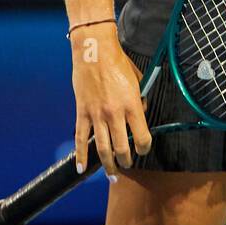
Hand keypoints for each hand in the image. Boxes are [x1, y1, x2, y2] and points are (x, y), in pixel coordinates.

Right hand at [70, 28, 152, 178]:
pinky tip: (81, 168)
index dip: (144, 148)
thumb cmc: (118, 63)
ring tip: (112, 173)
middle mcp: (115, 113)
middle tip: (128, 164)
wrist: (95, 51)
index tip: (143, 149)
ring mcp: (97, 115)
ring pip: (103, 148)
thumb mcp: (137, 79)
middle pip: (122, 148)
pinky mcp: (82, 113)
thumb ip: (139, 99)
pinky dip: (80, 155)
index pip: (142, 137)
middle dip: (127, 160)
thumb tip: (141, 112)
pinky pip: (81, 139)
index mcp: (132, 105)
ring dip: (108, 164)